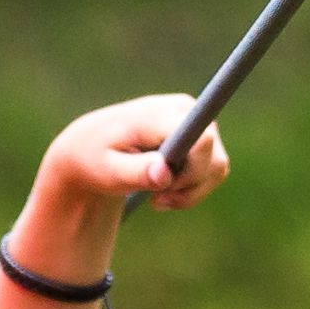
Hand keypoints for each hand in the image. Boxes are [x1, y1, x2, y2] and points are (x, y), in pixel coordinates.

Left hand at [4, 95, 228, 288]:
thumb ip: (135, 172)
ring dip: (189, 192)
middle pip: (214, 159)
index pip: (201, 139)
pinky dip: (192, 190)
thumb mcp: (106, 171)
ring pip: (218, 167)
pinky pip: (214, 171)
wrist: (91, 148)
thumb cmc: (94, 159)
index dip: (193, 170)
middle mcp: (187, 110)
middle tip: (155, 198)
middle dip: (187, 187)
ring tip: (156, 198)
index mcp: (160, 113)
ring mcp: (198, 122)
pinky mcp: (202, 137)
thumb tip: (164, 174)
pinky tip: (164, 193)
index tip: (167, 186)